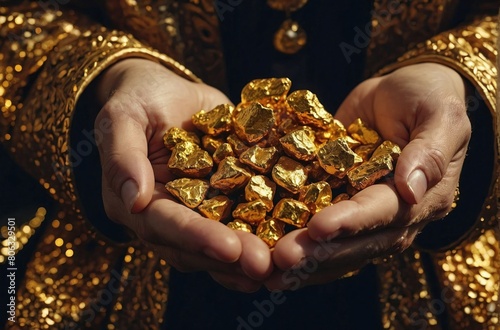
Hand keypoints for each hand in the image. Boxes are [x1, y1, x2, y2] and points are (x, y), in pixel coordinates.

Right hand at [93, 59, 271, 291]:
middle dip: (232, 258)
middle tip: (264, 266)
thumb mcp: (123, 118)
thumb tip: (135, 200)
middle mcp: (171, 217)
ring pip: (223, 245)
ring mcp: (200, 211)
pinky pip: (247, 220)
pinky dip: (267, 234)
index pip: (166, 226)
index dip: (197, 238)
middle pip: (198, 247)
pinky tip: (291, 243)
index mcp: (141, 204)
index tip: (228, 248)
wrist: (166, 90)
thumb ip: (123, 157)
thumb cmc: (138, 99)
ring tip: (282, 266)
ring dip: (252, 256)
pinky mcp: (227, 198)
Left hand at [266, 63, 470, 289]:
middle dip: (318, 253)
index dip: (351, 222)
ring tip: (268, 272)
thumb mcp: (438, 114)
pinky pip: (320, 232)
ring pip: (336, 249)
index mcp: (425, 198)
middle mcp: (395, 217)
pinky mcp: (340, 206)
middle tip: (281, 260)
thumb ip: (429, 151)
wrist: (399, 93)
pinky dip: (296, 244)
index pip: (384, 214)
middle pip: (356, 243)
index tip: (318, 228)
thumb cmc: (426, 96)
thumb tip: (411, 189)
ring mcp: (366, 216)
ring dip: (303, 261)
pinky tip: (267, 256)